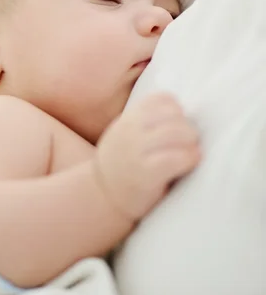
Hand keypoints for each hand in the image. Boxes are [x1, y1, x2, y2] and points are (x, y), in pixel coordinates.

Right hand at [95, 93, 199, 220]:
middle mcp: (131, 131)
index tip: (179, 123)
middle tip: (191, 141)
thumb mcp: (126, 133)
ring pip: (176, 133)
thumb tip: (184, 111)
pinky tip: (189, 163)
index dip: (177, 110)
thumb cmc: (123, 162)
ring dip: (191, 142)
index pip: (162, 99)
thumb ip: (147, 121)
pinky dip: (189, 158)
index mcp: (129, 118)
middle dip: (188, 128)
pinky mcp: (145, 174)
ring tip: (192, 151)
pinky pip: (175, 158)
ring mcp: (136, 151)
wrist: (102, 194)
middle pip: (174, 115)